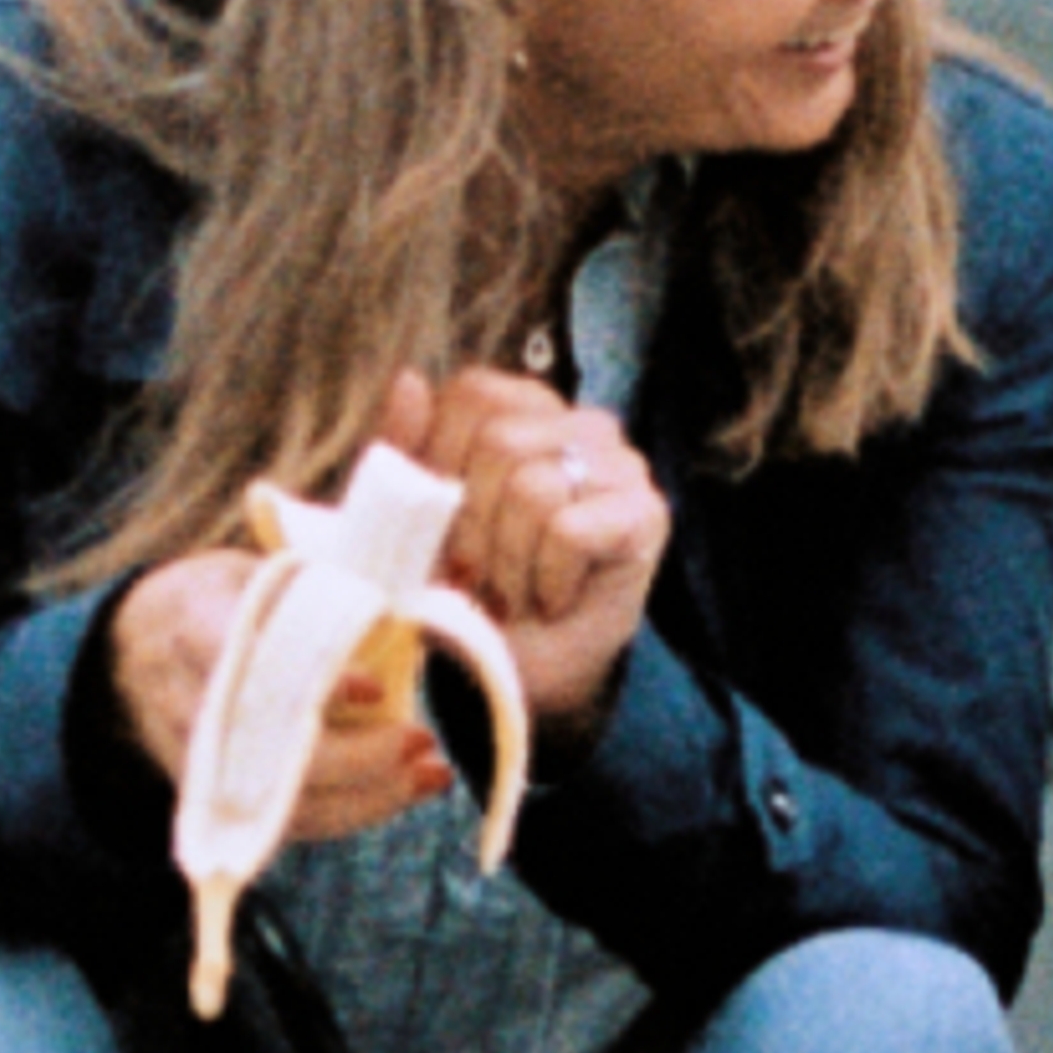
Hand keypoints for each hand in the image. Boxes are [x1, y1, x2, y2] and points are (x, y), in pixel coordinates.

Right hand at [109, 547, 453, 844]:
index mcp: (192, 621)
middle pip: (268, 749)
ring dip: (367, 796)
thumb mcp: (264, 565)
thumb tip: (458, 571)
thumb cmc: (225, 596)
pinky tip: (410, 788)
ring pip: (282, 800)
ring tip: (431, 773)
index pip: (242, 657)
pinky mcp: (218, 796)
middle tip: (420, 738)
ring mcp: (199, 757)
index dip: (308, 680)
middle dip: (354, 756)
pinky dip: (356, 811)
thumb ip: (343, 573)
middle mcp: (187, 699)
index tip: (371, 688)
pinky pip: (289, 821)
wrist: (140, 646)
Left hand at [382, 361, 666, 747]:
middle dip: (472, 524)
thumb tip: (409, 380)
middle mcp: (581, 424)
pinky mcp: (646, 514)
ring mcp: (622, 465)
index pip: (474, 392)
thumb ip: (406, 447)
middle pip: (499, 440)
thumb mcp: (414, 516)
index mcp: (525, 409)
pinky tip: (551, 600)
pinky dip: (546, 578)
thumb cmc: (468, 590)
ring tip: (513, 591)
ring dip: (507, 560)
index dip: (442, 459)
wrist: (521, 673)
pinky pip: (570, 529)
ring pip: (533, 486)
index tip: (442, 523)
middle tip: (478, 572)